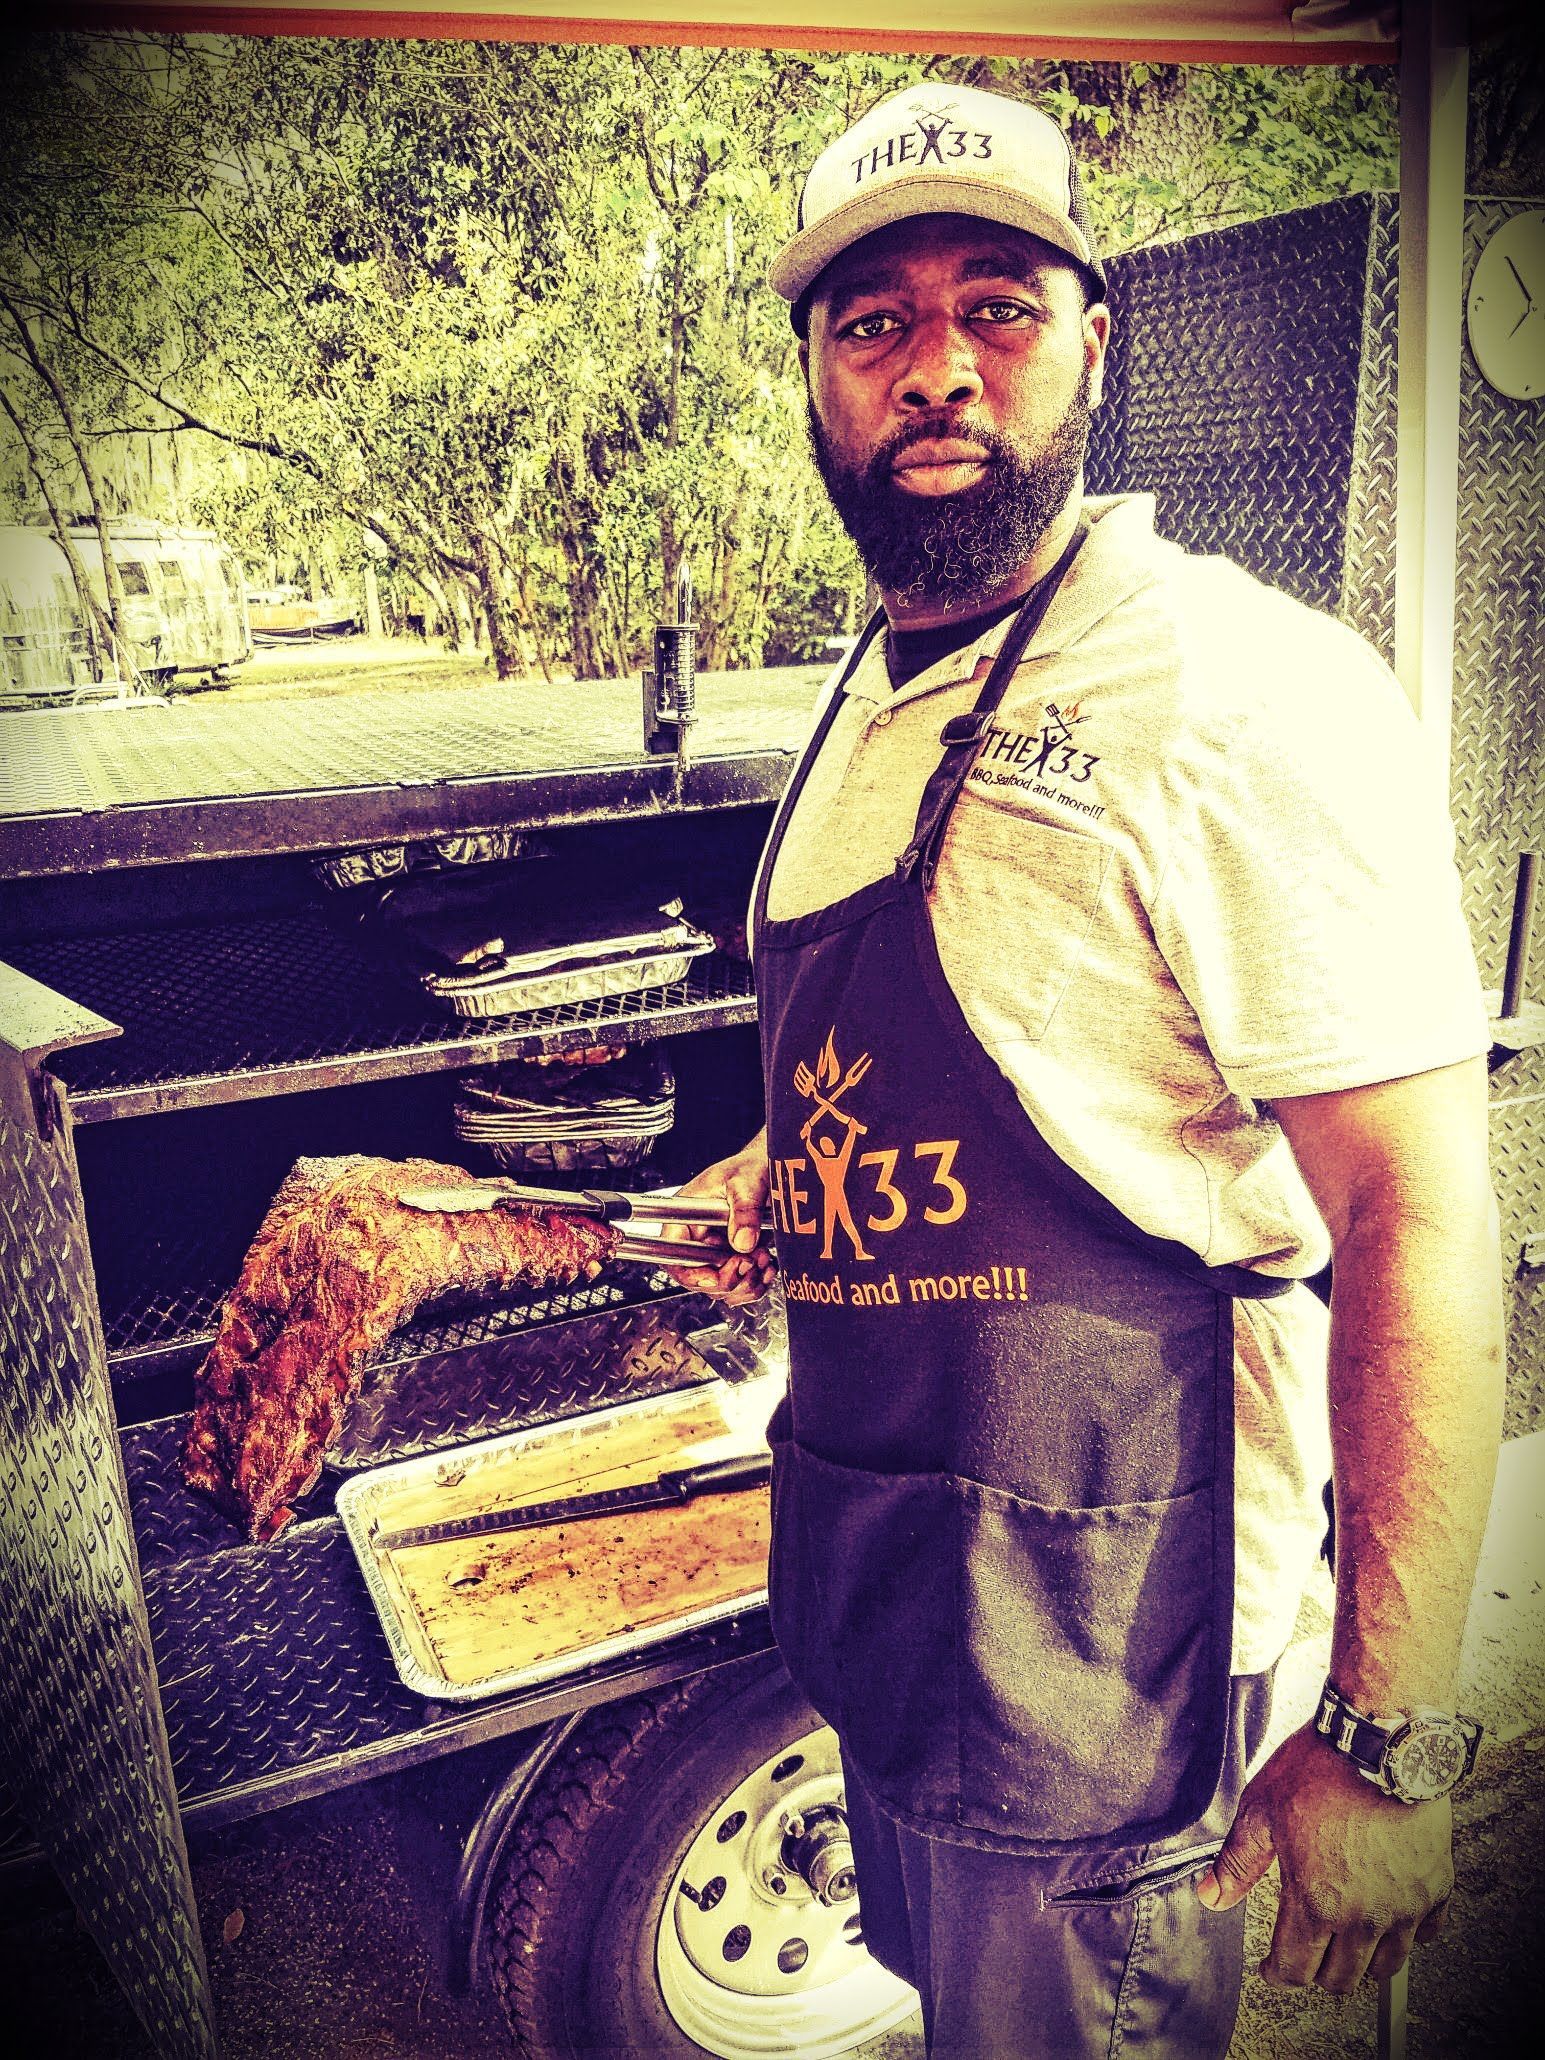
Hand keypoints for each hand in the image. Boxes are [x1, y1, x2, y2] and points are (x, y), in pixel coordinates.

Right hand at [662, 1130, 775, 1307]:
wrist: (771, 1168)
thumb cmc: (749, 1166)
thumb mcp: (745, 1182)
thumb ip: (744, 1211)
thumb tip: (743, 1242)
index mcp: (686, 1215)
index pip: (674, 1256)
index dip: (692, 1274)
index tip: (716, 1276)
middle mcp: (698, 1236)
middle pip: (700, 1278)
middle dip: (728, 1279)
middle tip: (750, 1261)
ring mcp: (717, 1249)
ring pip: (722, 1287)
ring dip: (745, 1283)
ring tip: (761, 1259)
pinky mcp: (737, 1256)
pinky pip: (740, 1284)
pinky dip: (756, 1283)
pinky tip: (766, 1266)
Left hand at [1195, 1723, 1452, 1992]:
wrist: (1379, 1739)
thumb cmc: (1319, 1769)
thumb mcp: (1262, 1811)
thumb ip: (1237, 1862)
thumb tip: (1211, 1897)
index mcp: (1316, 1902)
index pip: (1295, 1970)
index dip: (1277, 1974)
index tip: (1273, 1968)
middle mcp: (1364, 1916)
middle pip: (1342, 1979)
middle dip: (1318, 1970)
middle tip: (1308, 1949)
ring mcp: (1405, 1906)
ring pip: (1386, 1966)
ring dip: (1363, 1959)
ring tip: (1346, 1937)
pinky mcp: (1436, 1886)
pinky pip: (1428, 1934)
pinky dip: (1409, 1933)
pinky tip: (1391, 1914)